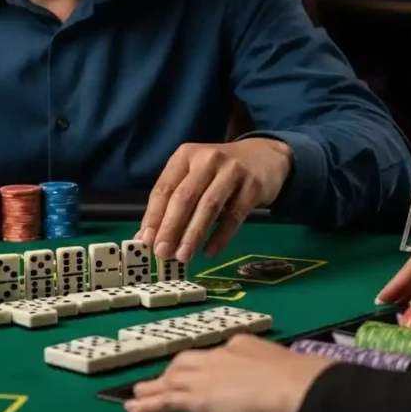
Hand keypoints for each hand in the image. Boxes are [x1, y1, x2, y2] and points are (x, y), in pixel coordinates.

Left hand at [125, 334, 333, 411]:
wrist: (293, 385)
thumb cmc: (296, 377)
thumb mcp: (277, 361)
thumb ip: (263, 364)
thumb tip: (264, 373)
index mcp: (238, 343)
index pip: (210, 354)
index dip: (197, 364)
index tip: (191, 370)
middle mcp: (216, 355)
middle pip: (184, 362)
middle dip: (170, 372)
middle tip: (156, 380)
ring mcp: (204, 376)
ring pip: (170, 380)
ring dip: (152, 387)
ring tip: (136, 394)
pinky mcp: (196, 399)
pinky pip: (165, 401)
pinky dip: (147, 405)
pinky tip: (133, 408)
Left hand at [136, 138, 291, 262]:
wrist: (264, 156)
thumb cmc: (219, 171)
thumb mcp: (194, 176)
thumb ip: (172, 202)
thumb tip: (147, 237)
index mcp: (186, 155)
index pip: (164, 187)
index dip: (154, 215)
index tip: (146, 240)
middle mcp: (208, 159)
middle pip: (185, 196)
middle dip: (171, 227)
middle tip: (162, 252)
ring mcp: (232, 171)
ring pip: (209, 206)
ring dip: (193, 234)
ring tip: (183, 256)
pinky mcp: (253, 186)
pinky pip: (234, 216)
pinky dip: (220, 237)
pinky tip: (209, 252)